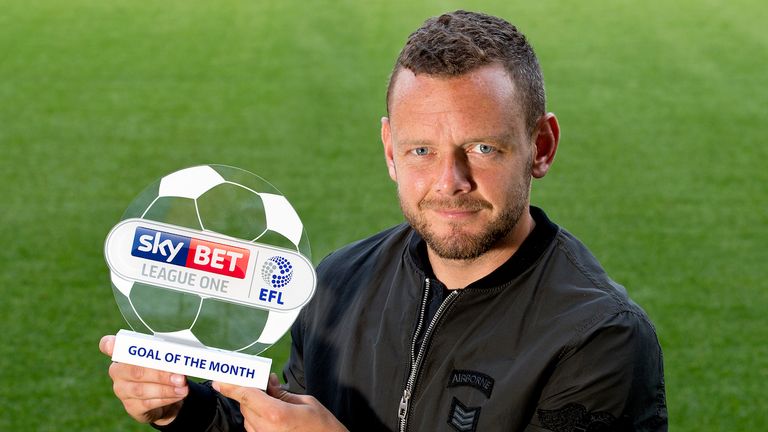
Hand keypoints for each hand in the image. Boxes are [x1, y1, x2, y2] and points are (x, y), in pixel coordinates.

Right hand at [99, 335, 186, 425]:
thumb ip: (166, 355)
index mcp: (124, 353)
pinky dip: (166, 399)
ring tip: (183, 387)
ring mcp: (122, 391)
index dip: (109, 345)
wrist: (166, 398)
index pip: (109, 345)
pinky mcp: (131, 407)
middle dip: (160, 374)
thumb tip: (180, 357)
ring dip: (166, 389)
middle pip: (135, 371)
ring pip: (142, 390)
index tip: (111, 345)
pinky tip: (178, 395)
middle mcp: (118, 372)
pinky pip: (148, 403)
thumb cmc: (162, 370)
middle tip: (180, 376)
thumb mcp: (165, 358)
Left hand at [213, 374, 347, 431]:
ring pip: (248, 417)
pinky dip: (257, 417)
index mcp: (276, 414)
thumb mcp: (305, 402)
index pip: (246, 395)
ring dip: (253, 405)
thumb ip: (281, 392)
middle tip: (258, 381)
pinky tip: (270, 412)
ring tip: (270, 399)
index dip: (230, 386)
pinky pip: (254, 428)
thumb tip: (268, 381)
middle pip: (246, 404)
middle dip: (249, 391)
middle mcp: (266, 429)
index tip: (219, 380)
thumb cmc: (322, 426)